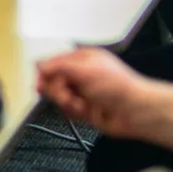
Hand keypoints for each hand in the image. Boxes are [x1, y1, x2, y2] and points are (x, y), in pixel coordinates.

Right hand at [35, 47, 158, 139]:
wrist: (133, 112)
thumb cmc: (118, 87)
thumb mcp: (84, 70)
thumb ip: (59, 66)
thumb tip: (39, 64)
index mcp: (82, 59)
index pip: (54, 62)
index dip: (44, 73)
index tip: (39, 83)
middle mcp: (81, 74)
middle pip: (53, 81)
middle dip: (57, 91)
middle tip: (66, 95)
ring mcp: (83, 92)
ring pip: (59, 98)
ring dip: (67, 103)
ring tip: (80, 105)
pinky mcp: (84, 108)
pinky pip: (67, 111)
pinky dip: (73, 112)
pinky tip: (85, 111)